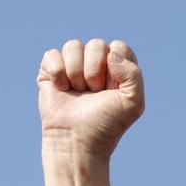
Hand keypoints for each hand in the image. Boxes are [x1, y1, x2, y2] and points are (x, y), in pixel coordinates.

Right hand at [36, 39, 144, 185]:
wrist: (77, 140)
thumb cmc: (106, 124)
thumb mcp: (133, 103)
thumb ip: (134, 74)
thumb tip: (111, 53)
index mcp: (118, 70)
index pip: (119, 47)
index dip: (115, 66)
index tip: (112, 89)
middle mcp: (96, 65)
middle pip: (96, 44)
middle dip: (94, 71)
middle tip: (94, 93)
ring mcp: (73, 67)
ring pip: (73, 46)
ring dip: (76, 73)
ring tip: (78, 92)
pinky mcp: (51, 71)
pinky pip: (52, 54)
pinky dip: (57, 73)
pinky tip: (61, 89)